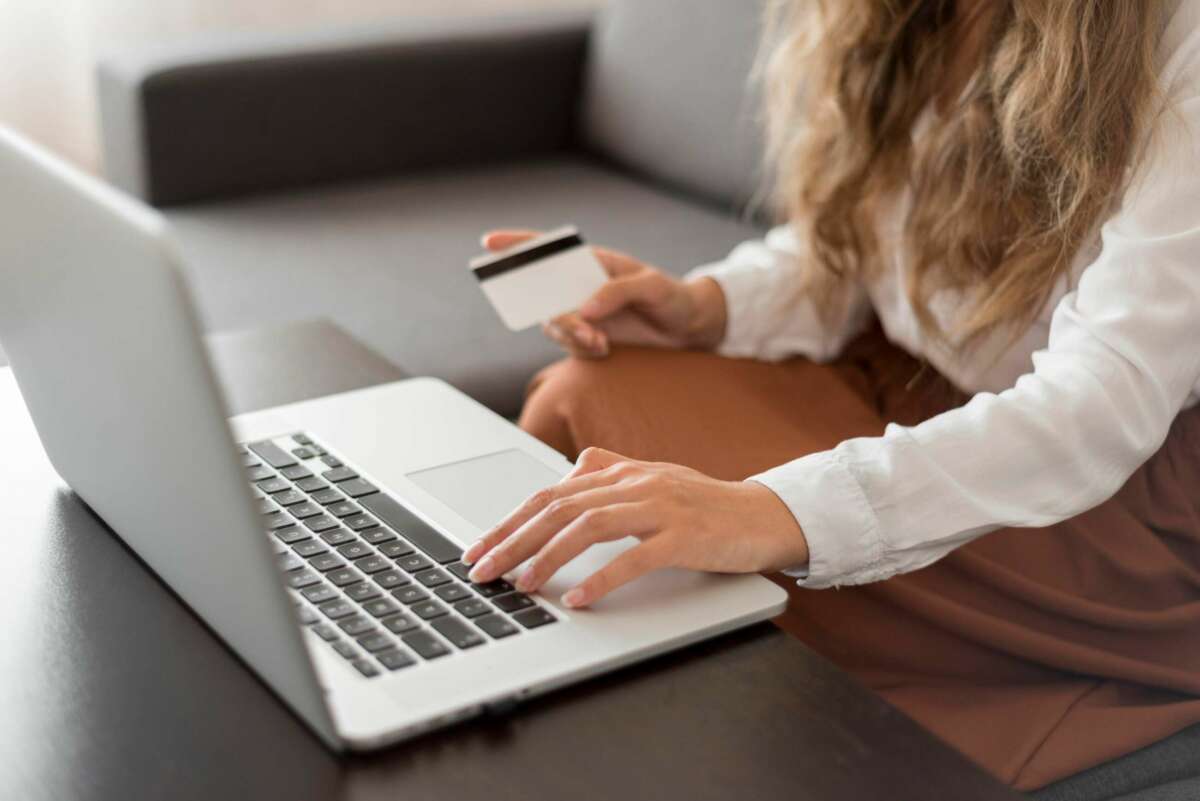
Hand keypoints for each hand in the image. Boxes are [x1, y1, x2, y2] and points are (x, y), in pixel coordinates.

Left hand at [461, 447, 808, 607]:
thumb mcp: (654, 480)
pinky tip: (578, 598)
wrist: (765, 515)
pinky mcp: (684, 536)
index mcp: (622, 472)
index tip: (479, 548)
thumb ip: (612, 472)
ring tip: (522, 584)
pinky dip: (601, 579)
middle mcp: (635, 483)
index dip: (510, 520)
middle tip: (482, 570)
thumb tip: (569, 472)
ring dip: (548, 556)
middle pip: (559, 507)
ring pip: (589, 526)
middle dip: (513, 540)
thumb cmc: (706, 504)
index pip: (551, 493)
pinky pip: (635, 557)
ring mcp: (660, 507)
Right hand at [481, 230, 726, 357]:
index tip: (490, 242)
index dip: (517, 244)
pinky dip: (583, 350)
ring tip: (600, 343)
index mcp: (591, 262)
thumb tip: (585, 308)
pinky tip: (606, 349)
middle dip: (556, 314)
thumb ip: (619, 291)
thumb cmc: (673, 297)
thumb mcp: (653, 287)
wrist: (689, 330)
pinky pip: (570, 346)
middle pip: (543, 294)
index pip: (547, 250)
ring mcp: (581, 313)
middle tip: (582, 329)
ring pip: (553, 325)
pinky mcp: (587, 338)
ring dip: (570, 336)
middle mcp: (579, 286)